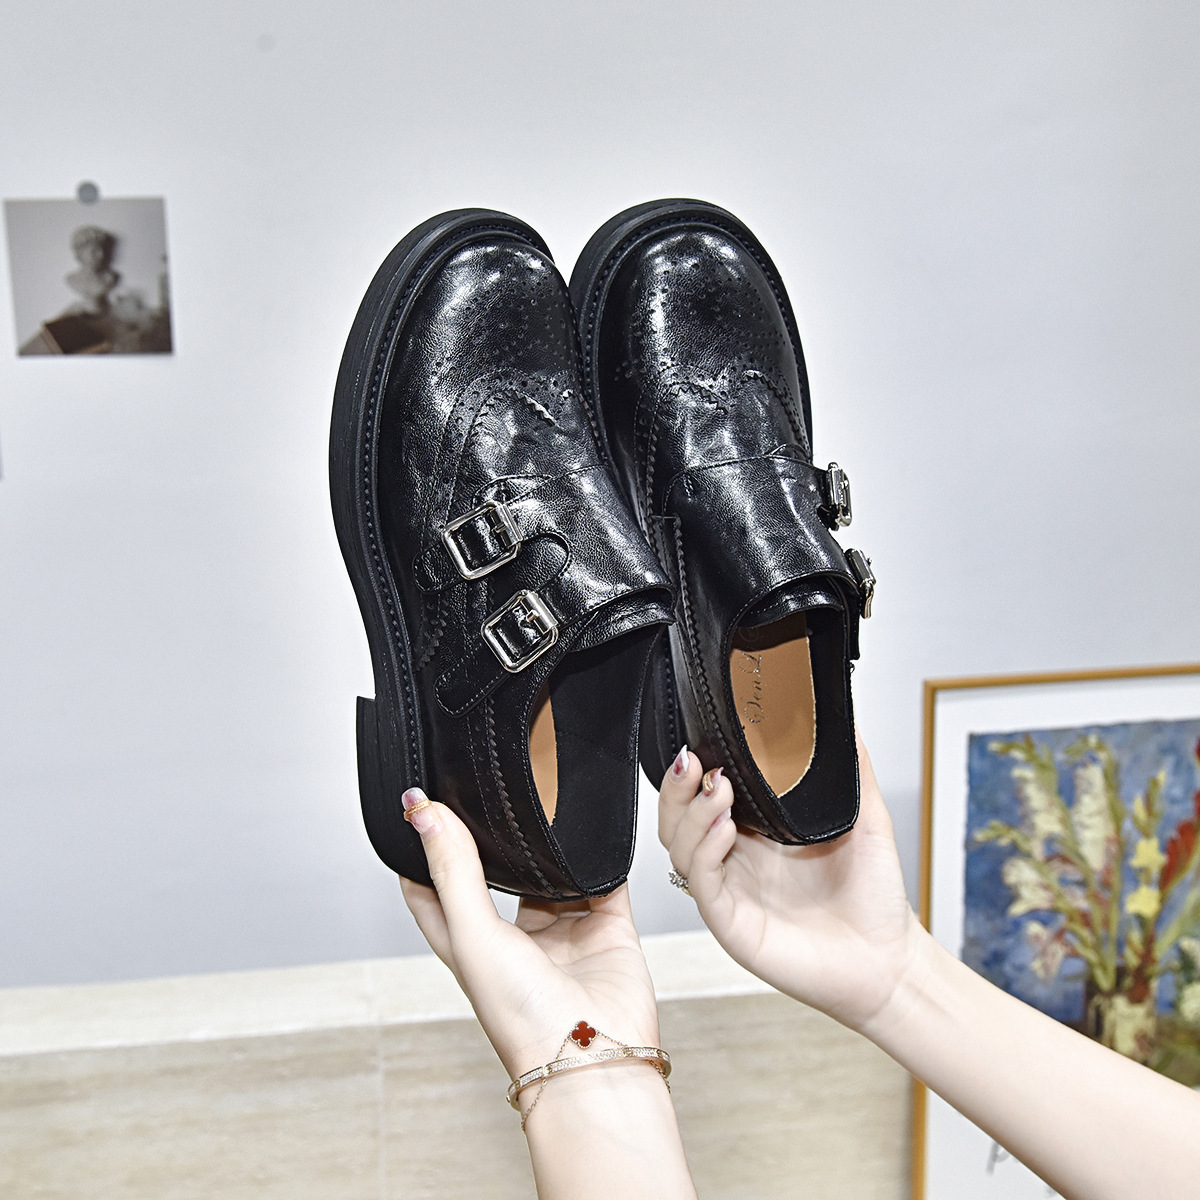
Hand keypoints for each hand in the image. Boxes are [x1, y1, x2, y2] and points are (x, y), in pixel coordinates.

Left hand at [398, 790, 660, 1081]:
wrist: (594, 1056)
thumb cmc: (522, 1021)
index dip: (426, 852)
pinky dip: (603, 859)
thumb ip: (453, 871)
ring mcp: (564, 935)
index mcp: (470, 945)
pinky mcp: (607, 930)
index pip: (435, 891)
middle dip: (498, 842)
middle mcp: (514, 941)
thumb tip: (423, 815)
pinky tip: (595, 835)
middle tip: (490, 796)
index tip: (420, 808)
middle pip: (500, 878)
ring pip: (555, 877)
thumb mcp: (472, 936)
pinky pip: (606, 883)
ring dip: (551, 849)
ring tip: (545, 808)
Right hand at [658, 732, 923, 1032]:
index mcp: (756, 833)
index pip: (704, 794)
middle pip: (678, 817)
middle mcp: (735, 860)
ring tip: (718, 790)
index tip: (704, 742)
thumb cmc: (873, 898)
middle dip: (679, 786)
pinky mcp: (731, 922)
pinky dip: (705, 852)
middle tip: (695, 761)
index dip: (697, 769)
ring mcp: (729, 891)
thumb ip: (852, 768)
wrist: (888, 959)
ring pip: (680, 847)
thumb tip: (847, 717)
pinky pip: (701, 883)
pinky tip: (725, 830)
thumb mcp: (865, 817)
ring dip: (692, 814)